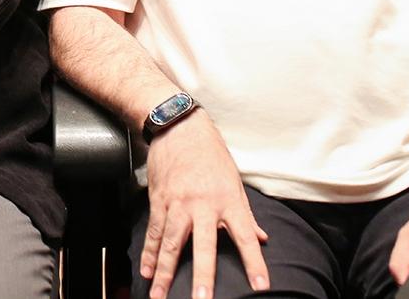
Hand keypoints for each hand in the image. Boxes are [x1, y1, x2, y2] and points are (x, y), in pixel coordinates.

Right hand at [142, 110, 269, 298]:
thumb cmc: (211, 153)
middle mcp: (202, 205)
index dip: (254, 263)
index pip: (245, 237)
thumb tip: (261, 238)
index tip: (260, 286)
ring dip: (165, 271)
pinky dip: (149, 253)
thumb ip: (245, 213)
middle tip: (202, 298)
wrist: (178, 127)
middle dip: (203, 274)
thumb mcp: (235, 181)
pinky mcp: (159, 200)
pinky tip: (147, 271)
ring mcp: (177, 203)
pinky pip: (153, 232)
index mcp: (227, 200)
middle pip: (202, 245)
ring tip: (160, 295)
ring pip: (170, 243)